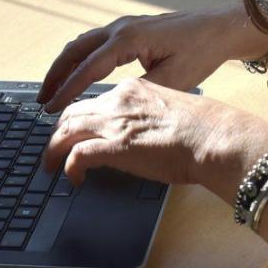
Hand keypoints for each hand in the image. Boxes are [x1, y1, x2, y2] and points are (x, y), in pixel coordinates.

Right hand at [37, 9, 252, 112]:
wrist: (220, 28)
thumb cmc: (200, 52)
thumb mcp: (171, 80)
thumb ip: (139, 94)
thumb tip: (111, 110)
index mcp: (128, 40)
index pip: (87, 68)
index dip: (66, 90)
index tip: (51, 108)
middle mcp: (120, 28)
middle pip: (74, 51)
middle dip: (54, 76)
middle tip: (41, 100)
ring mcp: (123, 26)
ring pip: (80, 45)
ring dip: (63, 67)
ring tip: (51, 90)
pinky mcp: (129, 29)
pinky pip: (92, 43)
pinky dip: (77, 60)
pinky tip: (75, 74)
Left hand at [43, 78, 267, 201]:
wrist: (217, 138)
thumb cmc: (207, 129)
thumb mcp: (172, 111)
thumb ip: (150, 118)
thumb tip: (143, 136)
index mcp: (133, 89)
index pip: (94, 101)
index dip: (79, 118)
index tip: (75, 131)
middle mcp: (118, 100)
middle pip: (72, 112)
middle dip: (57, 132)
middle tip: (52, 149)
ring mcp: (114, 122)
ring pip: (65, 130)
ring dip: (54, 149)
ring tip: (50, 165)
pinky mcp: (114, 146)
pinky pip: (77, 155)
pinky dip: (69, 167)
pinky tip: (73, 178)